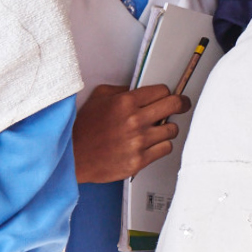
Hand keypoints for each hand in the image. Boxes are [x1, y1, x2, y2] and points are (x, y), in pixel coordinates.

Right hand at [73, 84, 190, 183]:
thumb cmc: (82, 128)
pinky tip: (150, 144)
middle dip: (180, 104)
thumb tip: (142, 90)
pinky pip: (165, 149)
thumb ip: (122, 91)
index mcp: (125, 102)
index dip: (166, 93)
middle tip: (181, 106)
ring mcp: (138, 141)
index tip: (167, 96)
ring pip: (172, 129)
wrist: (70, 157)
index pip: (163, 90)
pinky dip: (161, 146)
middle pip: (175, 105)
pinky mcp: (139, 160)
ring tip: (156, 130)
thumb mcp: (98, 98)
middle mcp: (134, 120)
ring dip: (166, 129)